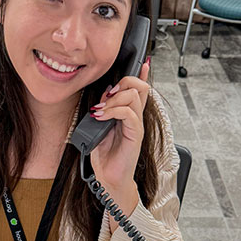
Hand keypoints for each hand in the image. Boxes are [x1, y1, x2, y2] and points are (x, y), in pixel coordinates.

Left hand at [89, 61, 150, 230]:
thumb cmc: (104, 155)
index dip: (141, 75)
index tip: (142, 63)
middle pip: (138, 87)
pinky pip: (129, 113)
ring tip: (100, 111)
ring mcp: (137, 125)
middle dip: (120, 85)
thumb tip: (104, 94)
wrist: (108, 178)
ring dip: (113, 100)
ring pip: (133, 96)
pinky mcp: (135, 135)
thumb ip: (104, 110)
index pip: (140, 89)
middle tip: (105, 98)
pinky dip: (113, 111)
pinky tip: (101, 116)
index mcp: (129, 114)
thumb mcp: (99, 127)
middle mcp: (136, 117)